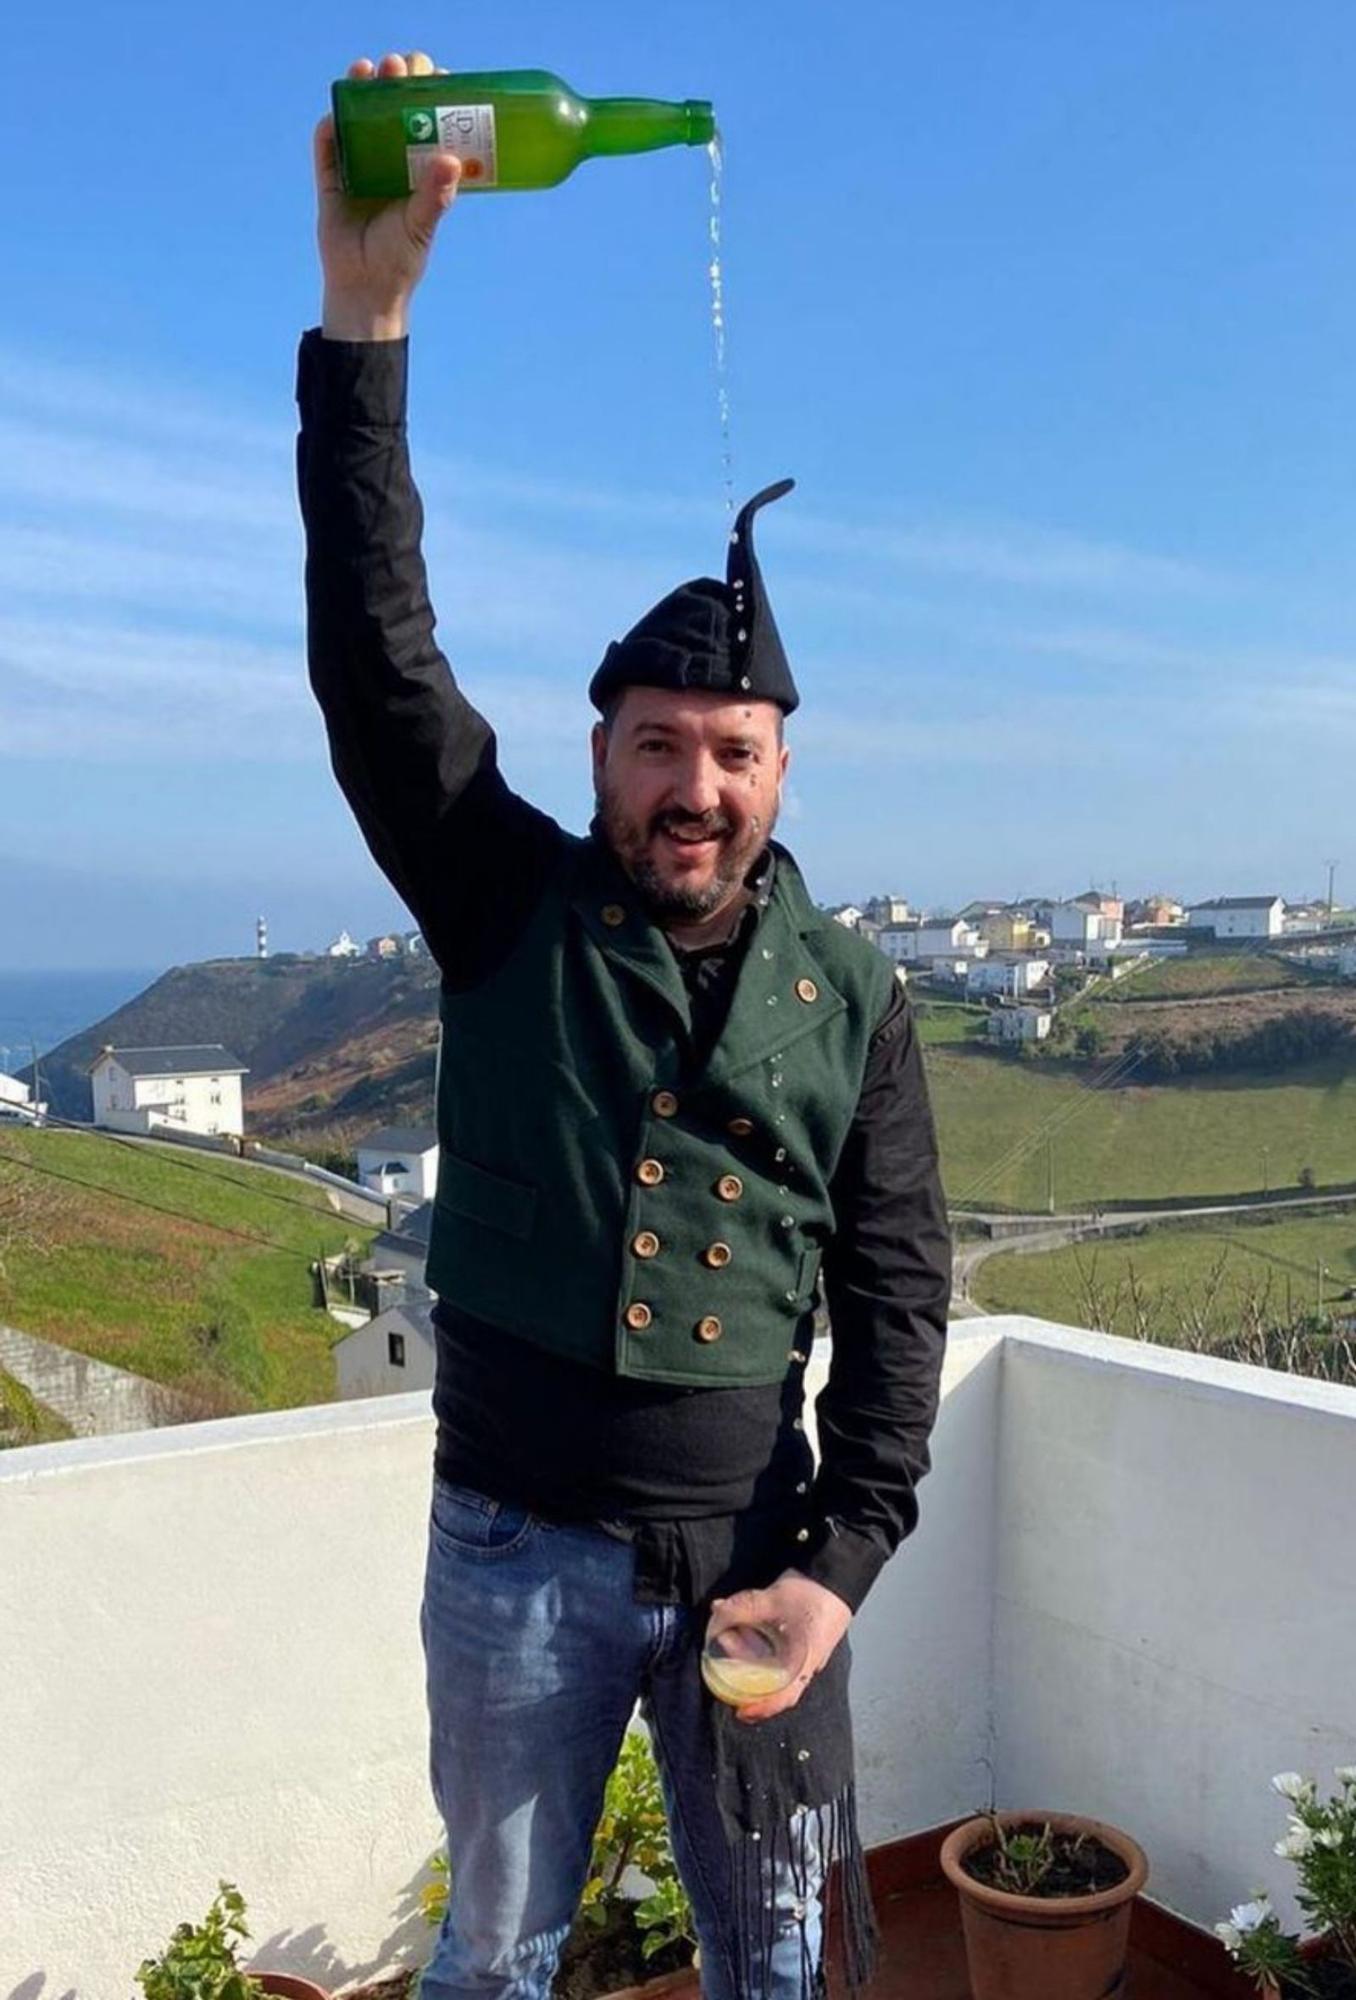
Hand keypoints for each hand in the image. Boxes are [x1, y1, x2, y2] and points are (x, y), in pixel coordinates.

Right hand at [315, 51, 460, 341]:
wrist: (366, 289)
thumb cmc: (400, 258)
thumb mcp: (422, 225)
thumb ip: (436, 195)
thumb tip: (452, 159)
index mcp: (416, 165)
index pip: (426, 118)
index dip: (430, 92)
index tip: (437, 76)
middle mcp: (388, 158)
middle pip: (391, 106)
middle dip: (396, 81)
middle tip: (401, 67)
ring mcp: (357, 165)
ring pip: (357, 117)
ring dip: (361, 90)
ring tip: (368, 71)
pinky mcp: (330, 180)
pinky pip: (326, 148)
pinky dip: (329, 129)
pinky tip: (335, 116)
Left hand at [706, 1571, 851, 1724]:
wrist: (838, 1573)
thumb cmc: (813, 1593)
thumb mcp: (771, 1599)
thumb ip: (741, 1608)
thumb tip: (716, 1614)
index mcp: (803, 1662)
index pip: (783, 1697)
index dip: (761, 1709)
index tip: (740, 1712)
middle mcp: (807, 1663)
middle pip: (775, 1684)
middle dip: (747, 1679)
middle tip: (726, 1669)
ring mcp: (807, 1652)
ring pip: (776, 1667)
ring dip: (751, 1657)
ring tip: (731, 1641)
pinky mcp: (804, 1640)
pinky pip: (780, 1652)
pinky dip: (760, 1645)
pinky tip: (746, 1627)